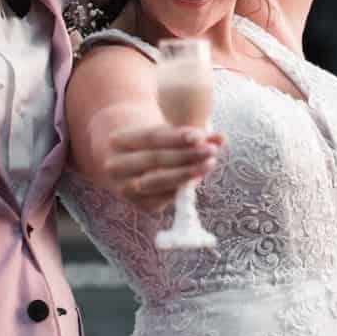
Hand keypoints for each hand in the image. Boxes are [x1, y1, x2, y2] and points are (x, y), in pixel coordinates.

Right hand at [103, 124, 223, 211]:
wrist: (129, 160)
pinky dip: (180, 189)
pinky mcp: (138, 204)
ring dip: (185, 174)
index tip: (201, 136)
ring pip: (157, 181)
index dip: (177, 137)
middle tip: (211, 151)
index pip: (152, 137)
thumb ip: (194, 135)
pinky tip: (197, 179)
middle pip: (155, 159)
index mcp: (118, 140)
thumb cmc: (154, 141)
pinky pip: (161, 198)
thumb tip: (220, 139)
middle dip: (186, 156)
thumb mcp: (166, 132)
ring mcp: (124, 187)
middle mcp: (116, 165)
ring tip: (209, 164)